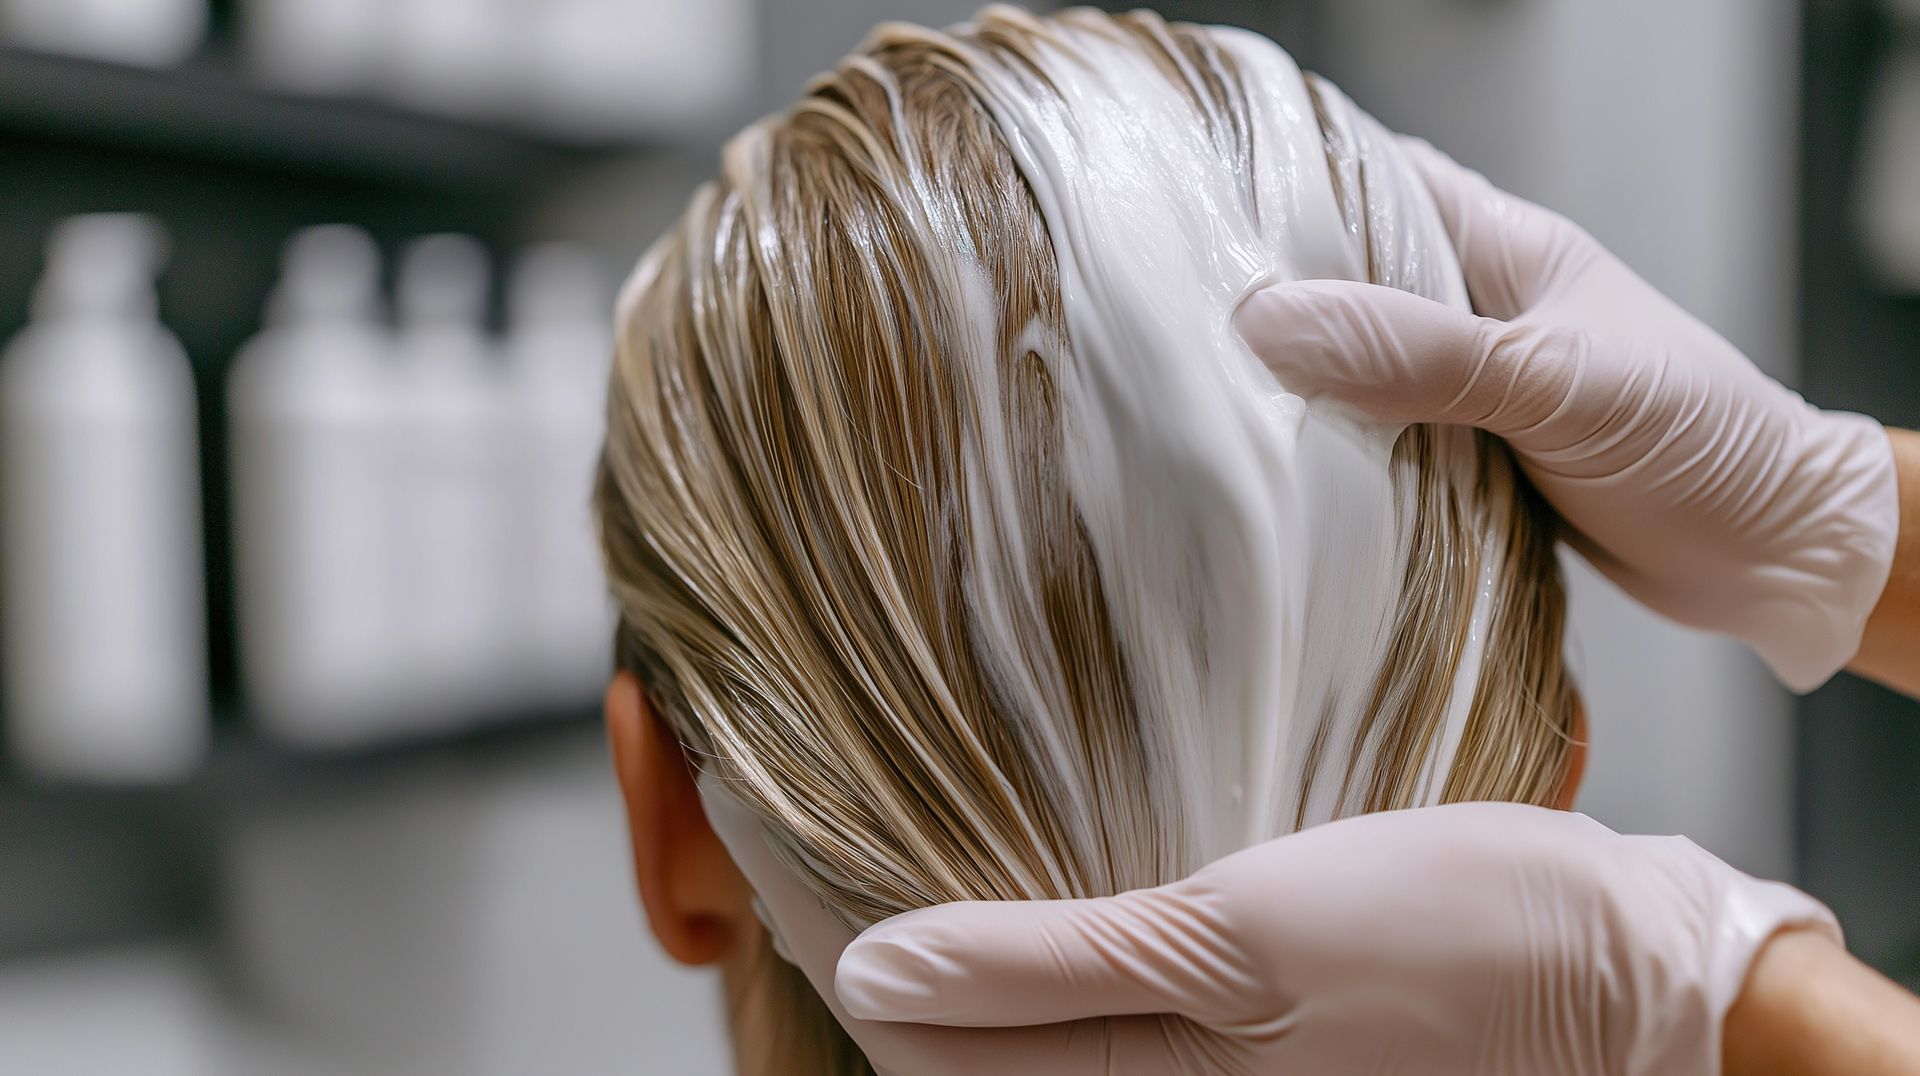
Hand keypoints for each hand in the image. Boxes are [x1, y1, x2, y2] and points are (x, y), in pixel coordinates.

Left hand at [836, 803, 1837, 1075]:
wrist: (1643, 982)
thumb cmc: (1463, 948)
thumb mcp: (1241, 937)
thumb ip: (1052, 968)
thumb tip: (875, 976)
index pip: (933, 1055)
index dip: (848, 962)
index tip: (784, 852)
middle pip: (979, 1048)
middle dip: (895, 955)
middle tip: (830, 831)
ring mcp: (1218, 1069)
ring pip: (1046, 1026)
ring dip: (977, 946)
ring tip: (917, 836)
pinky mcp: (1262, 1034)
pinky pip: (1124, 1008)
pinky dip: (1061, 947)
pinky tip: (1053, 872)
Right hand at [1232, 140, 1900, 691]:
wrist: (1772, 553)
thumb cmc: (1695, 440)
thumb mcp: (1551, 384)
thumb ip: (1417, 352)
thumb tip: (1269, 323)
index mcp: (1497, 247)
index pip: (1367, 183)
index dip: (1282, 191)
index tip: (1193, 222)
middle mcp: (1473, 308)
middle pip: (1341, 284)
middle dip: (1266, 304)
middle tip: (1172, 331)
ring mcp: (1465, 387)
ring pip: (1349, 371)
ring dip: (1295, 394)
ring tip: (1202, 405)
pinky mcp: (1464, 460)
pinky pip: (1375, 445)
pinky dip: (1333, 460)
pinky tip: (1279, 478)